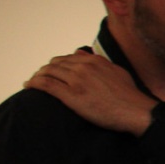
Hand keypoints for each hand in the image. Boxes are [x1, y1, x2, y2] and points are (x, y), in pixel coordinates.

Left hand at [23, 50, 156, 134]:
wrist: (136, 111)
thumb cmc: (129, 95)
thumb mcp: (117, 71)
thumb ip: (99, 61)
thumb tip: (81, 52)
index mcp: (94, 61)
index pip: (66, 58)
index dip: (56, 65)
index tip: (52, 72)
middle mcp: (83, 67)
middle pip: (54, 64)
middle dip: (44, 71)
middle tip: (39, 78)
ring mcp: (76, 80)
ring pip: (48, 73)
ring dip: (37, 77)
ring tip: (32, 83)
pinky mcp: (71, 95)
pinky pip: (46, 85)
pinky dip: (34, 84)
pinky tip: (28, 86)